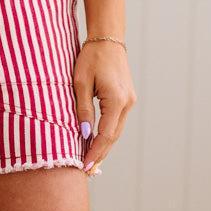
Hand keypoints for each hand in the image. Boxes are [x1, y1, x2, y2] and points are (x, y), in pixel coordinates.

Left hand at [73, 41, 136, 174]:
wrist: (108, 39)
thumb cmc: (91, 57)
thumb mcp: (80, 83)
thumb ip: (83, 110)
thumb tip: (84, 134)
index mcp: (116, 100)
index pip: (105, 134)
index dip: (95, 153)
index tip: (84, 167)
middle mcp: (127, 103)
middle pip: (113, 137)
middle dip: (100, 155)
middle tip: (86, 172)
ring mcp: (129, 102)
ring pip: (116, 132)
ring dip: (104, 148)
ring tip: (90, 164)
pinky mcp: (127, 100)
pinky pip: (116, 123)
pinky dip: (107, 136)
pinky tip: (97, 146)